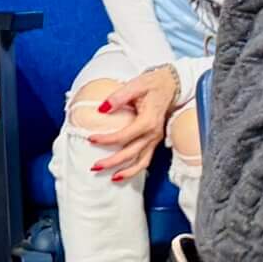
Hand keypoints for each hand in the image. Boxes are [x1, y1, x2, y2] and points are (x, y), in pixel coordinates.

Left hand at [77, 65, 179, 180]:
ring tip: (111, 177)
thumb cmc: (152, 84)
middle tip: (95, 166)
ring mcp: (155, 138)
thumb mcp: (135, 85)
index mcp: (148, 120)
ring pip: (142, 162)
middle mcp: (153, 133)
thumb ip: (118, 97)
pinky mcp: (155, 140)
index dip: (106, 140)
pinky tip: (125, 172)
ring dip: (126, 172)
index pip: (124, 136)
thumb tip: (101, 109)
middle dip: (112, 162)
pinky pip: (146, 159)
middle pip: (131, 153)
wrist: (170, 84)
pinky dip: (136, 169)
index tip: (91, 139)